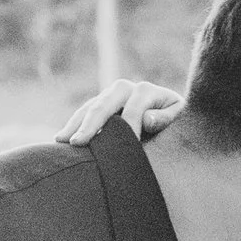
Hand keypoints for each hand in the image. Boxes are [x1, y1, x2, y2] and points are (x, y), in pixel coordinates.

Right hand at [58, 78, 185, 146]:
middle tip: (78, 142)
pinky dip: (73, 126)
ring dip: (75, 124)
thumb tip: (147, 118)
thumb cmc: (177, 122)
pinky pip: (84, 114)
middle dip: (91, 124)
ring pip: (90, 108)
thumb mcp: (179, 119)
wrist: (172, 115)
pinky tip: (61, 140)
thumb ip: (166, 118)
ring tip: (61, 141)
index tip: (124, 152)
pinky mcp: (100, 106)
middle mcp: (125, 89)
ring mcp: (110, 97)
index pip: (134, 110)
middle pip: (104, 104)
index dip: (129, 129)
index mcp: (146, 91)